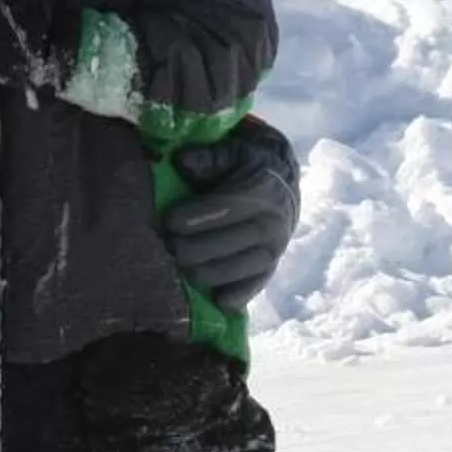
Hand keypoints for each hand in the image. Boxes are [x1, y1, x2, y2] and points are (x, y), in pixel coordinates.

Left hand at [163, 117, 301, 312]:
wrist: (284, 186)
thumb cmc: (248, 167)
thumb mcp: (234, 152)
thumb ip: (209, 156)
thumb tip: (181, 160)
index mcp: (261, 192)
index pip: (225, 209)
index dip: (195, 217)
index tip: (169, 222)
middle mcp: (272, 223)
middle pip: (228, 243)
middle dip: (192, 247)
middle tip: (168, 245)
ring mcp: (274, 248)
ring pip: (237, 268)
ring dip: (205, 271)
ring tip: (180, 265)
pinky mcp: (272, 267)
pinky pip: (255, 285)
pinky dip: (236, 295)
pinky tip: (217, 299)